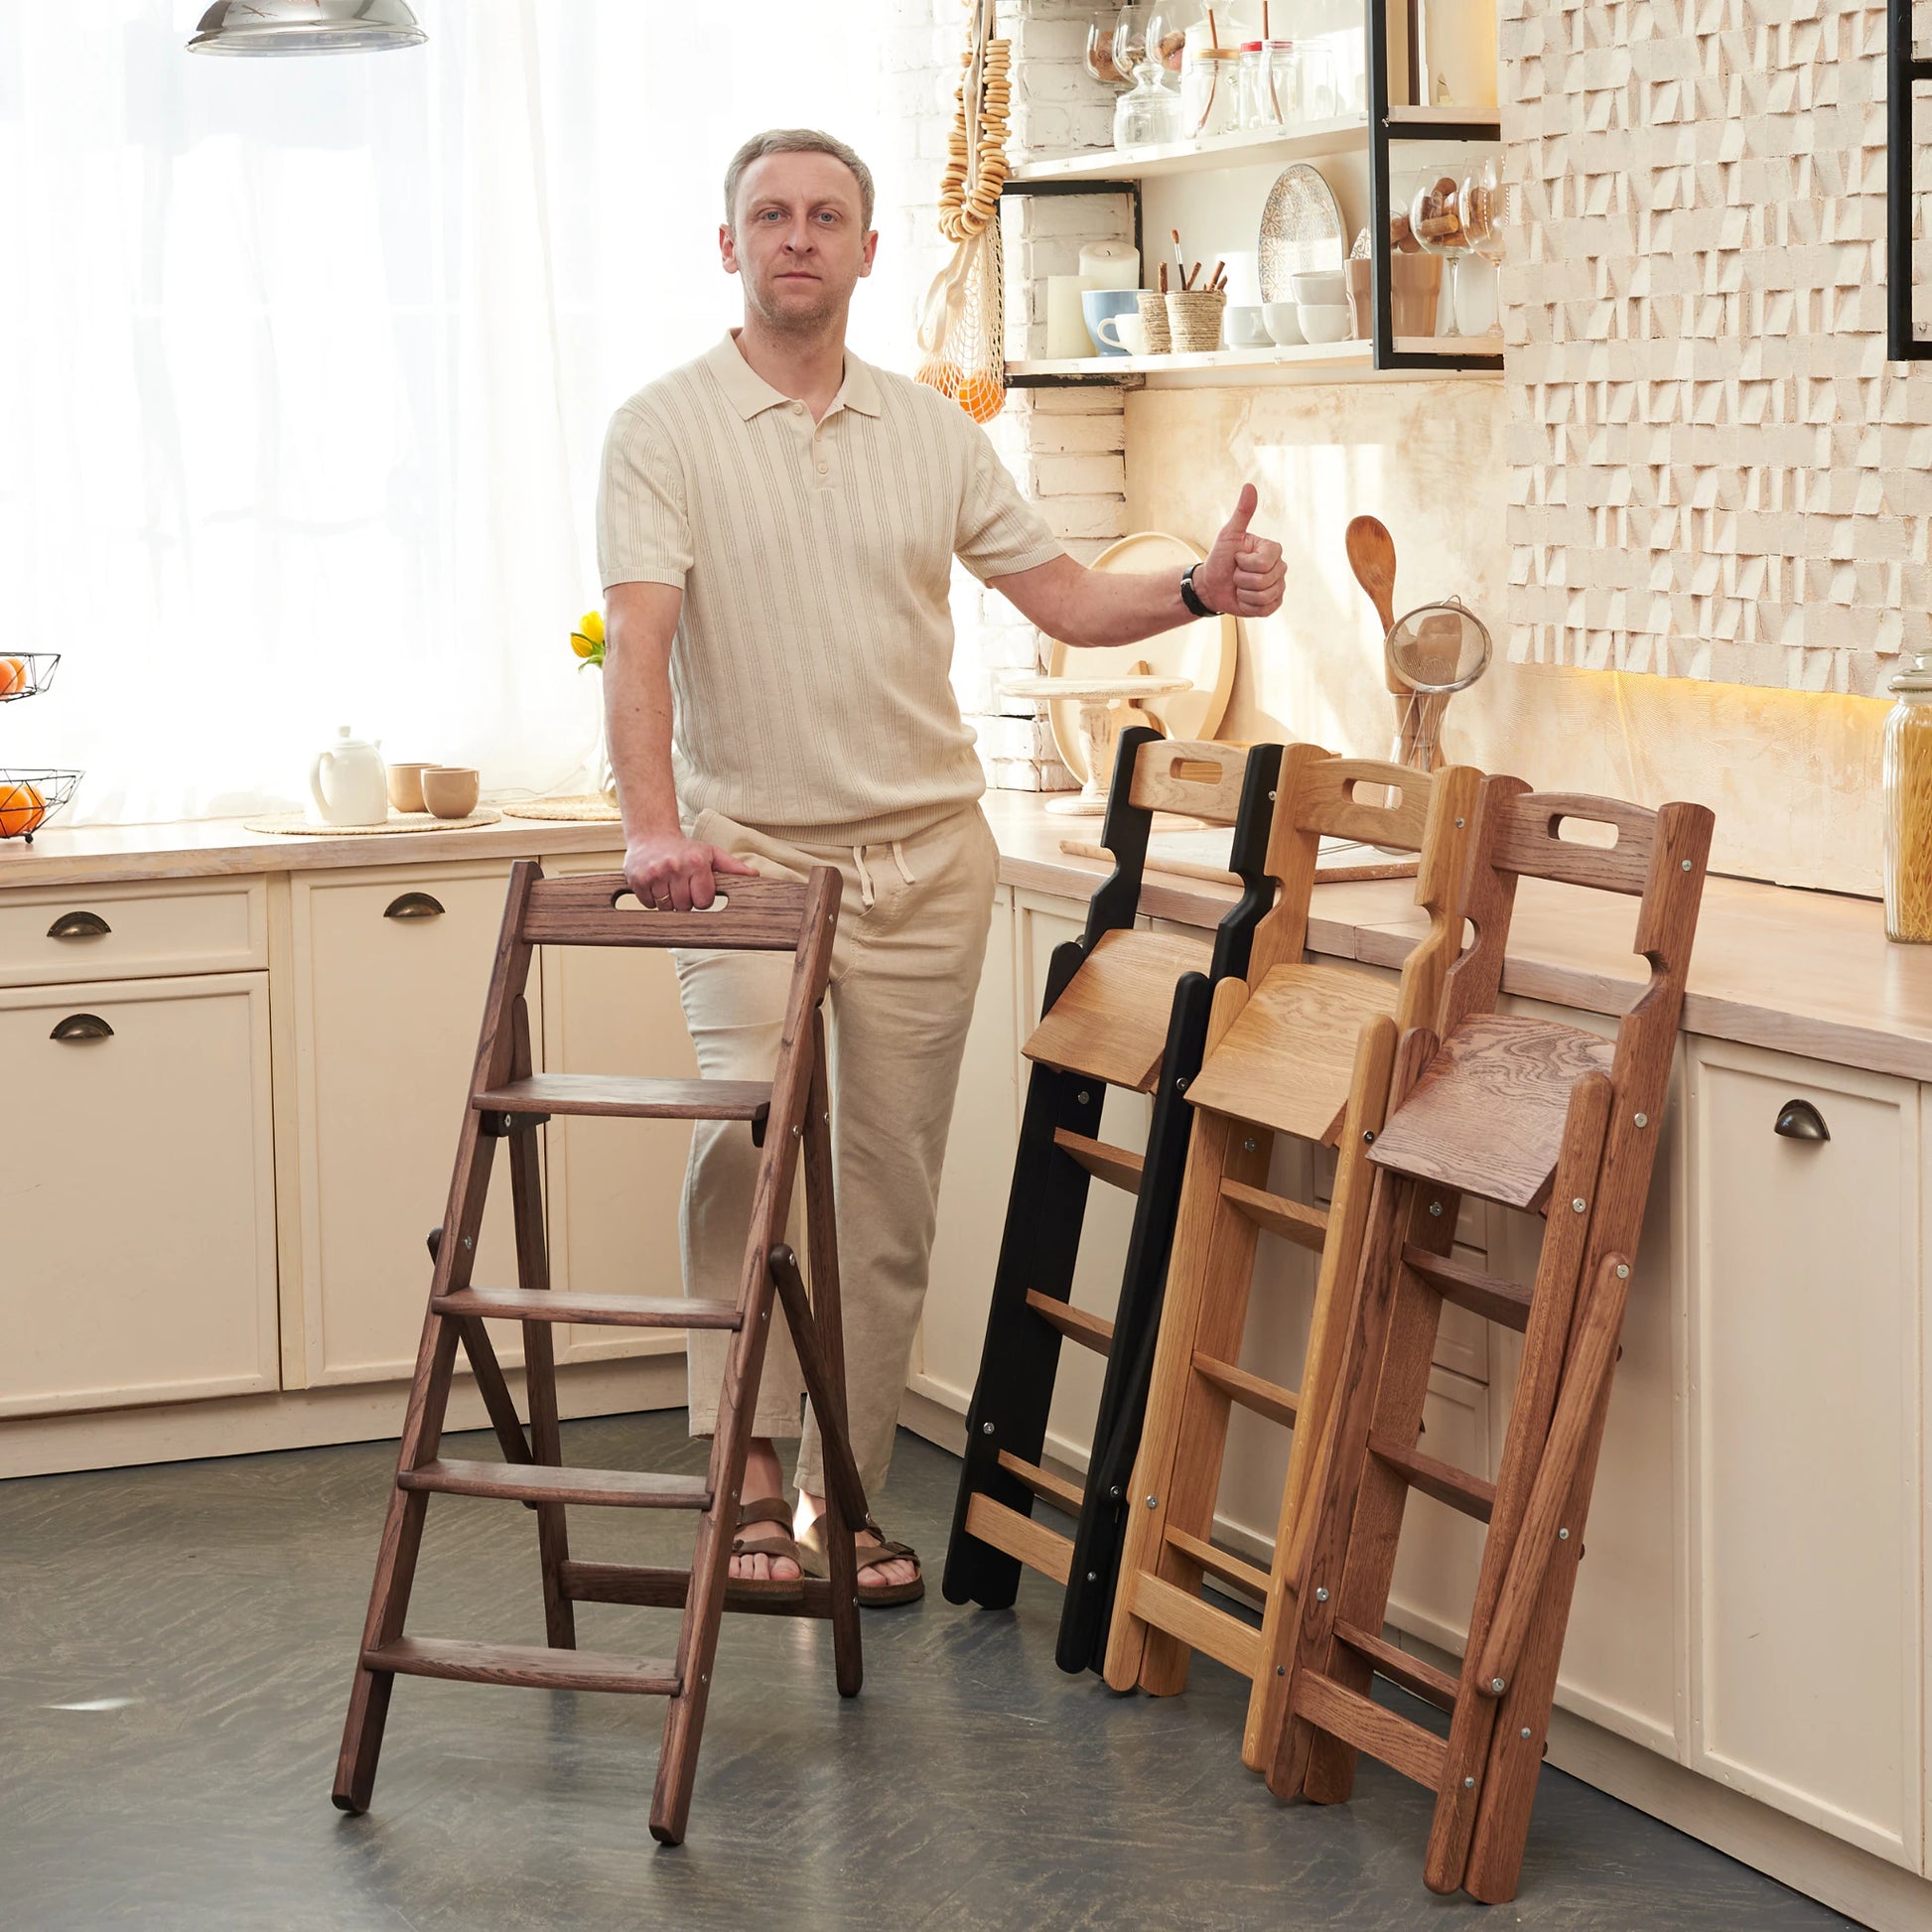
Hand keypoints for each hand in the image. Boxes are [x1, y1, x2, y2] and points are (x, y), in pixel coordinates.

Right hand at [623, 831, 757, 912]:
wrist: (652, 834)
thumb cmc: (685, 847)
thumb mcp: (711, 853)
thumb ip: (733, 867)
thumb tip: (754, 876)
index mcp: (696, 863)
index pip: (703, 902)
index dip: (701, 898)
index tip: (697, 888)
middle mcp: (675, 867)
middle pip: (684, 907)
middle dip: (685, 901)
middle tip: (682, 886)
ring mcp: (654, 874)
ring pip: (666, 908)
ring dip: (668, 901)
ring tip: (669, 885)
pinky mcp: (637, 879)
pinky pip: (648, 904)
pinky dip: (652, 899)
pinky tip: (656, 885)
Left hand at [1192, 483, 1285, 618]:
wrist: (1211, 585)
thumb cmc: (1220, 557)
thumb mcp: (1228, 534)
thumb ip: (1242, 513)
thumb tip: (1249, 486)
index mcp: (1273, 550)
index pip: (1264, 563)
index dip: (1244, 563)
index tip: (1237, 558)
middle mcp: (1280, 567)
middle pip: (1264, 580)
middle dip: (1242, 579)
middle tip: (1236, 573)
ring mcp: (1278, 587)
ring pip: (1264, 596)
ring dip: (1244, 593)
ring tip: (1239, 586)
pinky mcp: (1273, 604)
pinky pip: (1265, 609)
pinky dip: (1248, 606)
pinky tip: (1244, 598)